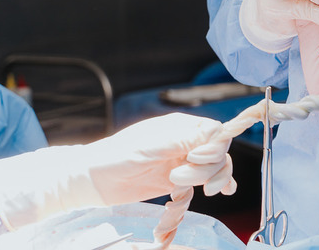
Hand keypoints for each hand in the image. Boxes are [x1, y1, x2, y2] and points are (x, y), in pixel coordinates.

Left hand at [89, 113, 236, 203]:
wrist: (93, 180)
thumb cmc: (115, 157)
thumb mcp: (148, 147)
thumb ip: (181, 140)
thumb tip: (215, 131)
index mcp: (180, 126)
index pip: (215, 132)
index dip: (213, 147)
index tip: (195, 159)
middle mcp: (185, 143)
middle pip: (217, 153)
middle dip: (205, 169)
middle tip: (177, 179)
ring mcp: (182, 162)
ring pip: (214, 168)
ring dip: (209, 180)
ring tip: (181, 190)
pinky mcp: (177, 182)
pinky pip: (204, 182)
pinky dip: (216, 186)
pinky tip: (225, 191)